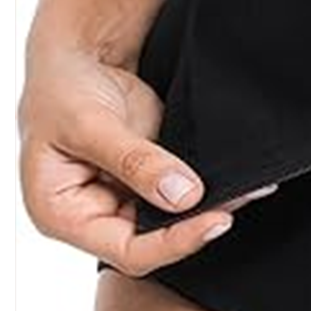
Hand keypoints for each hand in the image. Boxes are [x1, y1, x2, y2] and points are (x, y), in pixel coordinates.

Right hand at [17, 41, 277, 275]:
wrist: (74, 58)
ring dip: (209, 206)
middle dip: (198, 224)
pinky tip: (235, 174)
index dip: (174, 243)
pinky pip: (178, 190)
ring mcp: (121, 196)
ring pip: (171, 218)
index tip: (216, 221)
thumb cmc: (61, 90)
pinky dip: (205, 184)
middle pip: (153, 240)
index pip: (127, 252)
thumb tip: (183, 195)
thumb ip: (135, 161)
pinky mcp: (145, 176)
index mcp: (63, 216)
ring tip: (249, 188)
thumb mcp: (89, 124)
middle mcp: (93, 216)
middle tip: (241, 199)